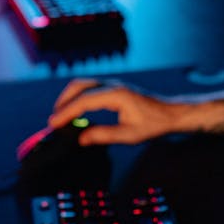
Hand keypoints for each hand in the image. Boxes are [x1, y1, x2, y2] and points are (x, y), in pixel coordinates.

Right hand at [48, 79, 183, 144]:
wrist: (170, 113)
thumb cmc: (153, 124)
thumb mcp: (129, 135)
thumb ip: (104, 135)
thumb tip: (81, 138)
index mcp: (116, 95)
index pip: (83, 101)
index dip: (66, 112)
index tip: (54, 123)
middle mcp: (112, 85)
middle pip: (79, 86)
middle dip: (63, 102)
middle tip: (53, 120)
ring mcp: (113, 84)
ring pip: (83, 85)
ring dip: (69, 98)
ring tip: (61, 116)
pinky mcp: (114, 88)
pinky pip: (90, 88)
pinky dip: (78, 97)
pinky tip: (75, 111)